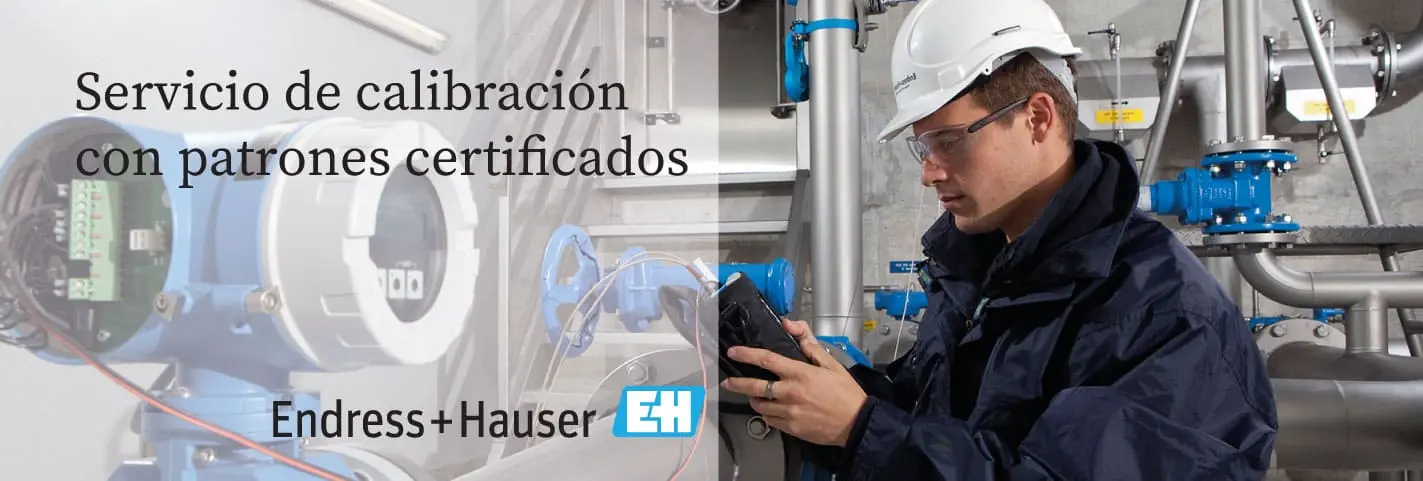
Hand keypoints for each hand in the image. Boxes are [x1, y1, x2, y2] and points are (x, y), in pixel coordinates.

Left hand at [720, 319, 867, 446]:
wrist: (856, 423)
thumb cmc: (846, 394)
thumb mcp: (831, 363)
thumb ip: (809, 344)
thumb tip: (791, 326)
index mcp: (800, 373)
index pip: (766, 359)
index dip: (747, 354)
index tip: (734, 352)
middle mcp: (790, 392)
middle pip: (754, 386)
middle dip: (736, 383)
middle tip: (728, 381)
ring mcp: (789, 412)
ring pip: (759, 405)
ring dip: (753, 399)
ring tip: (754, 395)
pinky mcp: (791, 428)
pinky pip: (770, 420)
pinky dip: (767, 414)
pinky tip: (771, 409)